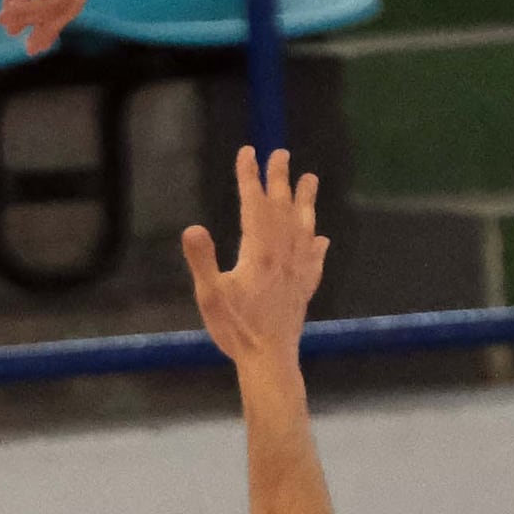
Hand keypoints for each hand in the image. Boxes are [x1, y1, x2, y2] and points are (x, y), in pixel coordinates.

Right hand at [0, 0, 101, 55]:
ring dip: (32, 19)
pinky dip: (30, 12)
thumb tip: (17, 32)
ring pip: (62, 7)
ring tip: (2, 22)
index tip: (35, 41)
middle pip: (72, 3)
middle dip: (47, 26)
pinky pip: (53, 4)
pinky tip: (7, 13)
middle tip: (29, 49)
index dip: (54, 19)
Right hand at [181, 147, 327, 373]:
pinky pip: (315, 259)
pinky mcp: (304, 289)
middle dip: (280, 179)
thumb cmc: (236, 330)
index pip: (254, 204)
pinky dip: (318, 245)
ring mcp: (297, 271)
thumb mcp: (210, 295)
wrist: (269, 360)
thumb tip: (191, 227)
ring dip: (306, 201)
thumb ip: (202, 260)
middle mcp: (283, 255)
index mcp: (259, 252)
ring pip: (304, 227)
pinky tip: (322, 240)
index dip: (250, 176)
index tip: (248, 152)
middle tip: (281, 152)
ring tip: (311, 179)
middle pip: (283, 208)